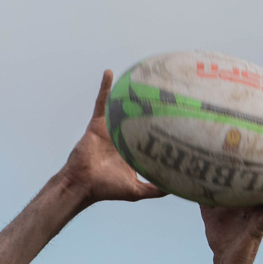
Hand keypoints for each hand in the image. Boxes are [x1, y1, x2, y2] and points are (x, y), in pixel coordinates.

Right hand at [60, 72, 166, 206]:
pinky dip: (105, 87)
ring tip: (141, 75)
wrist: (83, 184)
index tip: (178, 116)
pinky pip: (102, 102)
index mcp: (133, 149)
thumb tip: (178, 189)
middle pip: (139, 117)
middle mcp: (123, 136)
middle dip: (151, 105)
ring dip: (128, 91)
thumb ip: (155, 189)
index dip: (162, 127)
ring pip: (122, 107)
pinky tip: (109, 73)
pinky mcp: (98, 123)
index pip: (151, 135)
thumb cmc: (107, 189)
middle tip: (167, 90)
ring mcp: (111, 128)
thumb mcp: (136, 191)